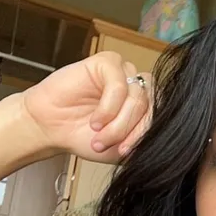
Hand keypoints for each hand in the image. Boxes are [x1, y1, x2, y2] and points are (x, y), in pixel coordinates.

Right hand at [22, 52, 152, 163]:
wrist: (51, 129)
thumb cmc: (84, 136)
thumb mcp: (121, 148)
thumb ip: (143, 142)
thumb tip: (163, 141)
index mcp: (147, 105)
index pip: (164, 116)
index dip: (146, 136)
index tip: (124, 152)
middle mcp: (139, 87)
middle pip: (153, 106)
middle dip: (132, 131)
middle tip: (112, 146)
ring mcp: (125, 73)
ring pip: (138, 98)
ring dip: (118, 123)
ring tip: (98, 136)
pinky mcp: (107, 62)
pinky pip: (119, 85)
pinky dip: (108, 108)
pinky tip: (95, 120)